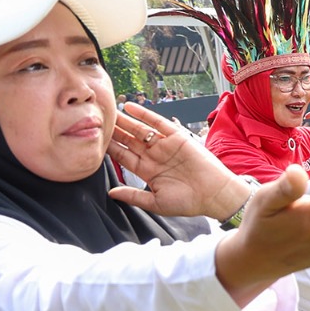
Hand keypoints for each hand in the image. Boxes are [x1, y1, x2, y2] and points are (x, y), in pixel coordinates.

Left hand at [109, 102, 248, 219]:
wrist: (214, 195)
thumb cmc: (188, 203)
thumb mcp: (156, 203)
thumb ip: (133, 196)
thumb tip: (111, 193)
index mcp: (148, 172)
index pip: (124, 157)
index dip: (110, 149)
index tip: (95, 141)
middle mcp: (154, 156)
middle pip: (129, 141)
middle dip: (114, 132)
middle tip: (98, 121)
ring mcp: (165, 146)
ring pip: (140, 130)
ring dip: (125, 121)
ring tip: (109, 112)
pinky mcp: (177, 137)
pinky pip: (158, 122)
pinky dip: (144, 114)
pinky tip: (128, 107)